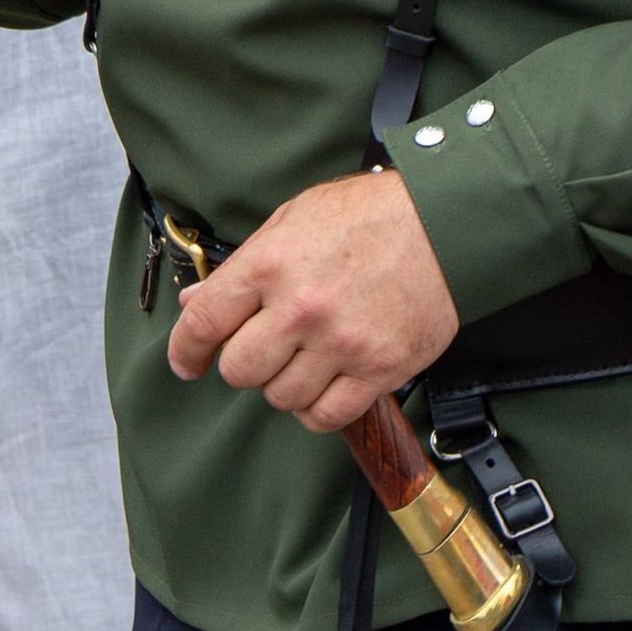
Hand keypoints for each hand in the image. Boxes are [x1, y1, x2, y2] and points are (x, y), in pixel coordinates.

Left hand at [167, 170, 459, 432]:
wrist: (446, 222)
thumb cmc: (370, 214)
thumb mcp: (294, 219)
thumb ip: (245, 265)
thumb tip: (196, 303)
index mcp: (271, 264)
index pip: (205, 323)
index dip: (185, 350)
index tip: (185, 363)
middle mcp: (301, 308)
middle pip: (240, 370)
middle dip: (243, 364)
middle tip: (263, 349)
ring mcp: (340, 343)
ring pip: (281, 398)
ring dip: (285, 384)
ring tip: (305, 358)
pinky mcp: (378, 369)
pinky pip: (326, 416)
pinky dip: (317, 410)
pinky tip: (325, 384)